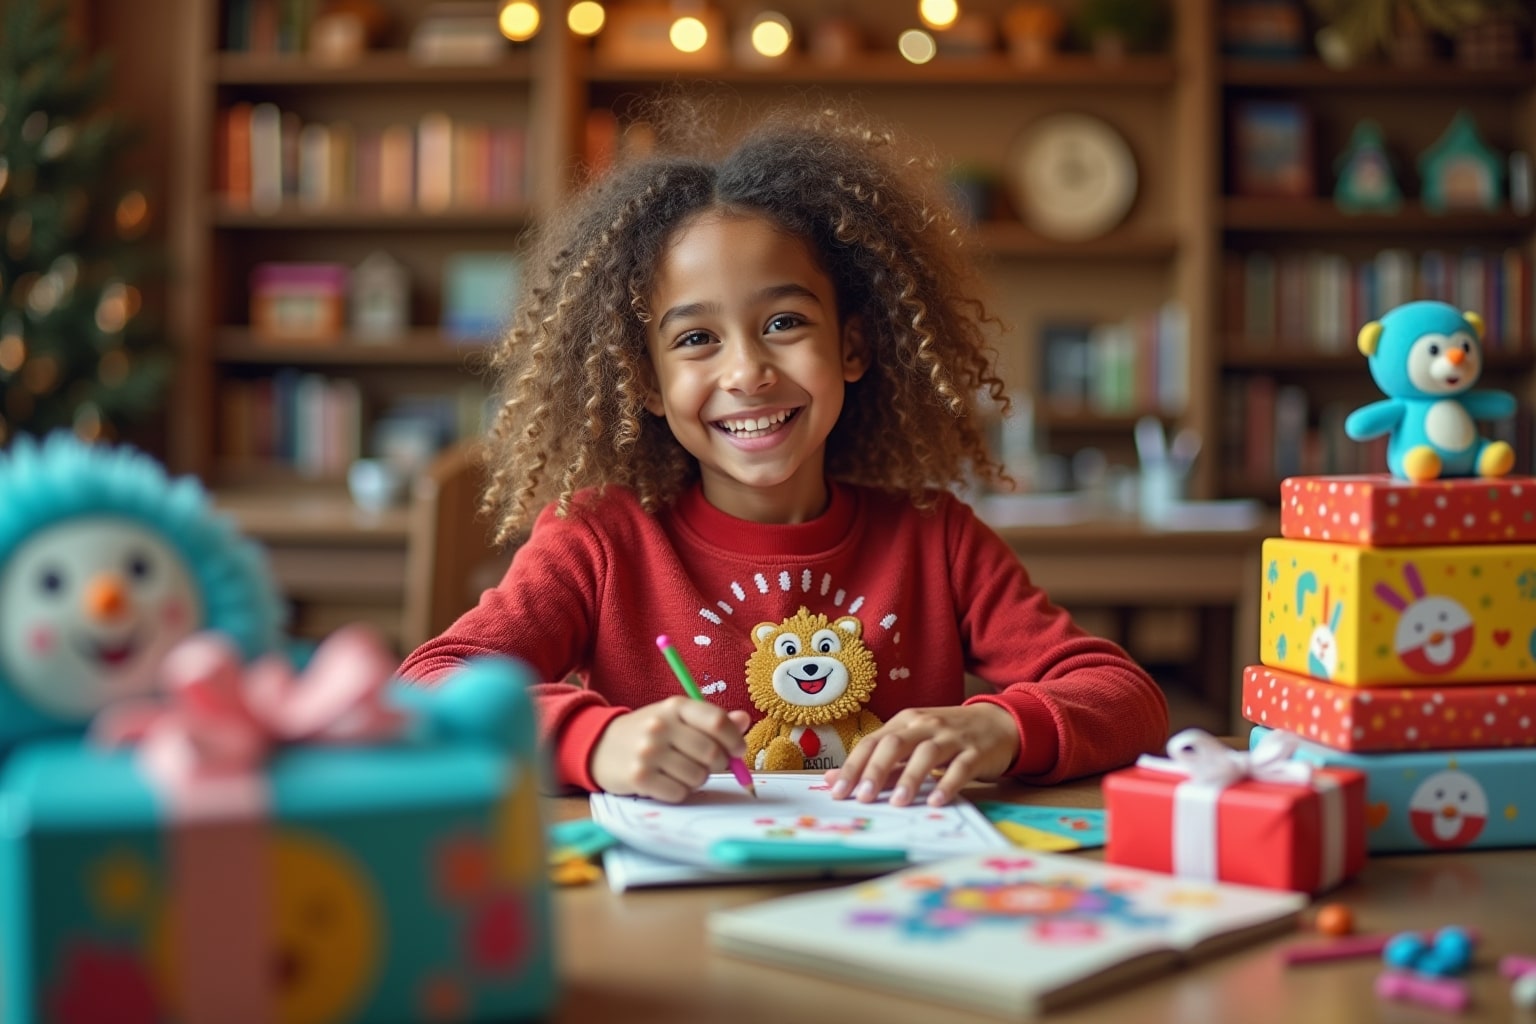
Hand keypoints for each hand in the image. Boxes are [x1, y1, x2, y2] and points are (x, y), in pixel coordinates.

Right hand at [590, 696, 751, 802]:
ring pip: (698, 777)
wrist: (600, 746)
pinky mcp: (638, 777)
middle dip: (718, 765)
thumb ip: (712, 720)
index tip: (737, 750)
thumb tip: (744, 720)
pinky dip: (680, 792)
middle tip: (709, 766)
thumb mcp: (678, 718)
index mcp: (675, 706)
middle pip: (712, 753)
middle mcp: (660, 725)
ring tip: (682, 772)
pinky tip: (667, 782)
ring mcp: (648, 751)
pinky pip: (679, 793)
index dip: (735, 739)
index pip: (717, 722)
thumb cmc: (648, 733)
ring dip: (697, 780)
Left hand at [825, 704, 1018, 807]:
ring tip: (898, 803)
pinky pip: (960, 768)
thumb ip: (880, 762)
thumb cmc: (947, 736)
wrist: (998, 723)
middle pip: (895, 744)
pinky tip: (937, 801)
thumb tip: (836, 779)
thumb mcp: (913, 743)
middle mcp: (925, 726)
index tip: (837, 790)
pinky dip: (948, 784)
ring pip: (926, 754)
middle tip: (861, 796)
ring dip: (910, 778)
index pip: (872, 741)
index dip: (853, 765)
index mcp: (905, 722)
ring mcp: (952, 737)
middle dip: (876, 770)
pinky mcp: (976, 752)